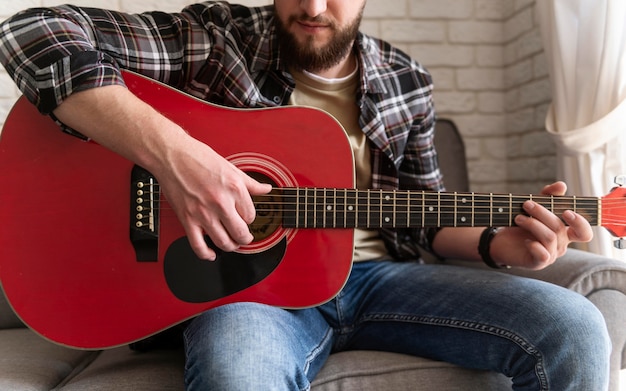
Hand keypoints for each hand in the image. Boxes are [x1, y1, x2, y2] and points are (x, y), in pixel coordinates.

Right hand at [156, 135, 271, 260]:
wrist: (171, 155)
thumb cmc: (198, 158)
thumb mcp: (231, 167)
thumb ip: (250, 183)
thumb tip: (266, 189)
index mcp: (234, 188)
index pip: (250, 216)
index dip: (249, 219)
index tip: (245, 218)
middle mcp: (220, 202)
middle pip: (240, 233)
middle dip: (245, 238)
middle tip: (244, 237)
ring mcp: (203, 213)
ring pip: (223, 242)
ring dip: (230, 246)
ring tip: (231, 243)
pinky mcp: (187, 219)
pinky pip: (198, 245)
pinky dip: (206, 254)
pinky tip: (211, 254)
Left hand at [490, 181, 592, 269]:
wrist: (501, 241)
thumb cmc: (521, 224)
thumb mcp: (534, 206)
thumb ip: (548, 196)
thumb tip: (562, 185)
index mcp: (564, 232)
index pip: (584, 232)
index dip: (580, 223)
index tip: (566, 212)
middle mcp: (560, 244)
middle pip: (560, 228)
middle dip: (542, 213)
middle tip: (527, 204)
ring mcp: (551, 254)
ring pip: (550, 237)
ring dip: (533, 223)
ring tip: (518, 217)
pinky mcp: (538, 262)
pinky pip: (543, 255)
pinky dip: (535, 245)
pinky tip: (525, 240)